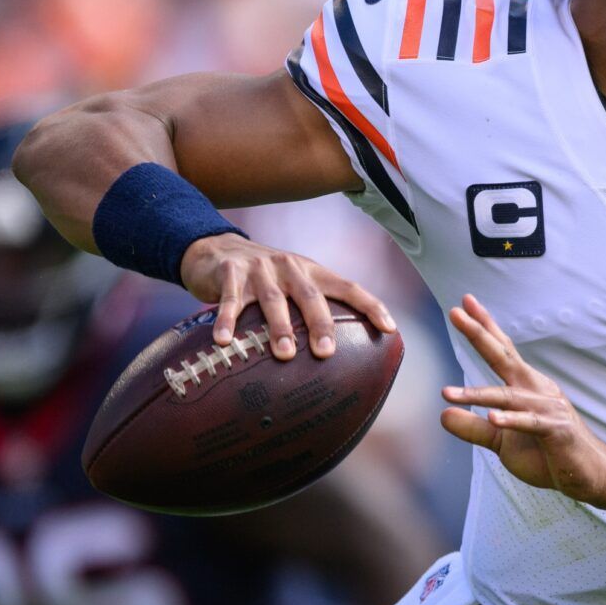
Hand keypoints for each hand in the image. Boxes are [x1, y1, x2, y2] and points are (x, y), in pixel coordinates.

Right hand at [180, 234, 395, 360]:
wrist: (216, 249)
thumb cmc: (264, 277)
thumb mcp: (293, 283)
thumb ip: (311, 307)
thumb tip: (337, 354)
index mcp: (311, 272)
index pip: (347, 287)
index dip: (370, 305)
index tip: (389, 328)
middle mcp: (290, 268)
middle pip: (311, 296)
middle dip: (320, 324)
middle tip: (326, 352)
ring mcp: (260, 270)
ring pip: (273, 300)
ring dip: (280, 327)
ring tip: (284, 353)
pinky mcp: (230, 274)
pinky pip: (231, 301)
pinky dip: (227, 320)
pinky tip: (226, 341)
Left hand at [439, 295, 605, 514]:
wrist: (589, 473)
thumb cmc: (547, 453)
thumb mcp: (502, 442)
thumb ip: (474, 428)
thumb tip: (442, 415)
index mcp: (526, 386)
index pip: (502, 352)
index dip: (484, 328)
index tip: (463, 305)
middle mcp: (537, 389)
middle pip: (503, 357)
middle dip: (479, 334)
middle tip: (455, 312)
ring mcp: (548, 408)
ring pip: (508, 396)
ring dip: (477, 395)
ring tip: (447, 392)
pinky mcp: (556, 430)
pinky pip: (530, 422)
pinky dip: (512, 421)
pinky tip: (493, 418)